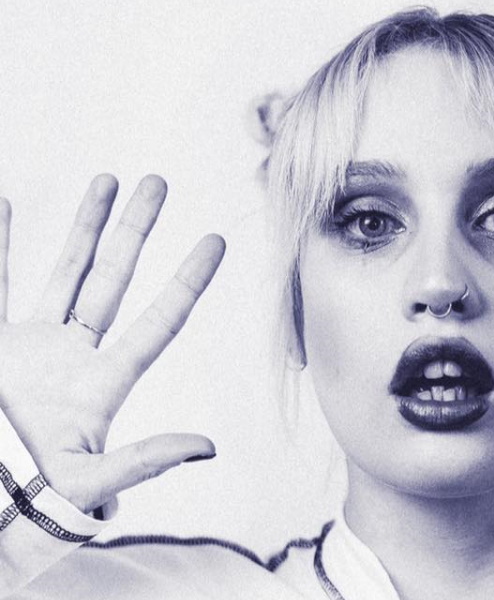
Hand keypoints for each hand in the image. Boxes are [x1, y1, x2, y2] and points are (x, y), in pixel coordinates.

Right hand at [0, 174, 224, 513]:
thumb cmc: (34, 510)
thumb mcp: (89, 486)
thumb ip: (143, 463)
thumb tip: (208, 448)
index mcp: (104, 383)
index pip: (161, 321)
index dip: (188, 281)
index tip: (216, 239)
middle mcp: (75, 356)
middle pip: (115, 278)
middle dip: (136, 230)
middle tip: (159, 181)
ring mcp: (33, 347)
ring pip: (65, 271)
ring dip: (84, 225)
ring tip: (109, 179)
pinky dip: (3, 245)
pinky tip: (10, 203)